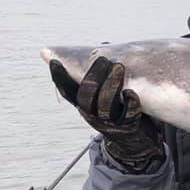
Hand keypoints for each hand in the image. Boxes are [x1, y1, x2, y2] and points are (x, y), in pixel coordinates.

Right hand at [50, 56, 164, 172]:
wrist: (135, 142)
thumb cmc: (118, 109)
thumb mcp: (104, 94)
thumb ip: (100, 74)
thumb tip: (99, 47)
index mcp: (84, 104)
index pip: (67, 90)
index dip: (60, 77)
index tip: (55, 61)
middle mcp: (93, 114)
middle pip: (85, 96)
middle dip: (93, 75)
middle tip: (103, 58)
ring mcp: (110, 122)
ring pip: (104, 104)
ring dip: (111, 84)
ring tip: (119, 66)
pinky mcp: (128, 127)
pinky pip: (128, 115)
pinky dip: (130, 102)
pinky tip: (131, 92)